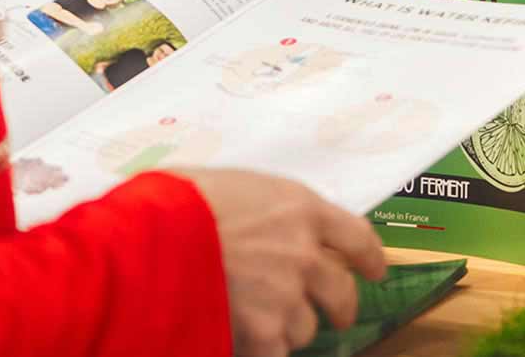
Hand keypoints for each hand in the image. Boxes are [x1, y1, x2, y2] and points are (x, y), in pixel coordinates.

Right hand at [176, 169, 386, 356]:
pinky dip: (263, 350)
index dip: (370, 257)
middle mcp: (304, 254)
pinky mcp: (262, 333)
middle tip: (335, 315)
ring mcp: (285, 297)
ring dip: (287, 329)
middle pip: (342, 291)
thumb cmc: (179, 201)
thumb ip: (263, 209)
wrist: (150, 238)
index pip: (357, 236)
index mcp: (300, 209)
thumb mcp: (232, 185)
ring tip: (258, 321)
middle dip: (341, 307)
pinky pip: (277, 354)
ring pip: (305, 329)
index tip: (374, 269)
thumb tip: (263, 223)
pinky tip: (245, 343)